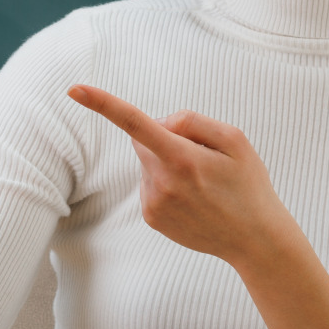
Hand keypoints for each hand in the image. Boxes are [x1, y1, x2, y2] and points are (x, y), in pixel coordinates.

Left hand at [67, 84, 298, 270]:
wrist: (254, 239)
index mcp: (182, 158)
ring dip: (168, 164)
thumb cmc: (248, 184)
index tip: (74, 88)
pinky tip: (194, 200)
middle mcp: (162, 181)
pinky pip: (150, 185)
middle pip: (143, 140)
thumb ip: (192, 120)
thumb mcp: (234, 140)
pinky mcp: (152, 217)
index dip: (103, 103)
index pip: (136, 123)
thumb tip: (157, 124)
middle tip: (202, 157)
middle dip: (164, 138)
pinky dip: (167, 184)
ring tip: (203, 185)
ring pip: (148, 164)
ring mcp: (154, 203)